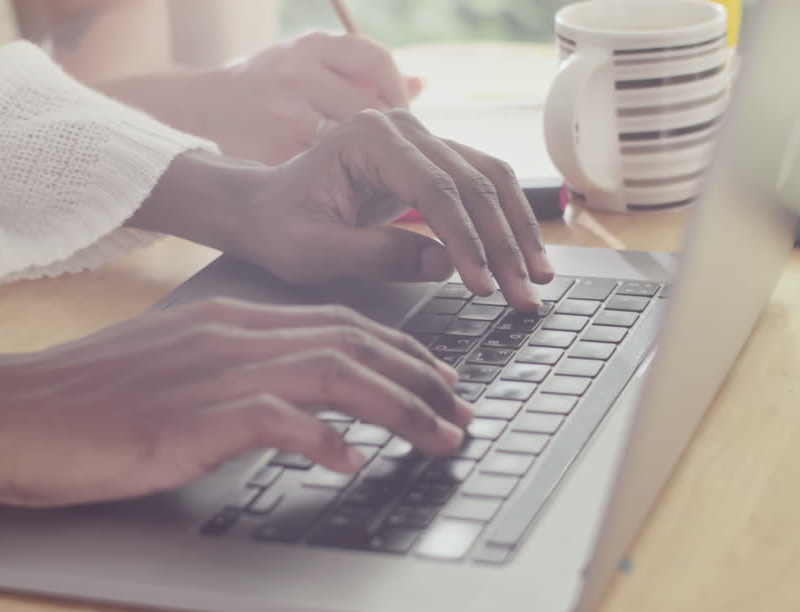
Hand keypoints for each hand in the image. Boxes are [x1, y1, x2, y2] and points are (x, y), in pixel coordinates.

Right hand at [0, 299, 469, 506]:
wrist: (3, 413)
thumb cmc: (84, 401)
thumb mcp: (174, 372)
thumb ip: (235, 376)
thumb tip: (296, 405)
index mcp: (232, 320)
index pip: (341, 323)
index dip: (402, 351)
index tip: (440, 382)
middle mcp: (233, 335)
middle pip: (354, 341)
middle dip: (422, 378)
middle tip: (464, 413)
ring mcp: (212, 372)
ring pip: (334, 372)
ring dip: (399, 406)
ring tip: (440, 437)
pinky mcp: (186, 417)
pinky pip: (273, 418)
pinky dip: (321, 437)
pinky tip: (351, 461)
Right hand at [176, 32, 422, 164]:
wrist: (204, 108)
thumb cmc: (271, 87)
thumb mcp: (313, 63)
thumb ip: (365, 75)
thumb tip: (423, 84)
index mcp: (311, 46)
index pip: (375, 61)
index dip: (399, 91)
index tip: (405, 117)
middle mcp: (296, 73)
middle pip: (370, 107)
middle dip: (392, 136)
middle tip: (404, 157)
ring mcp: (283, 114)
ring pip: (352, 143)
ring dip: (375, 162)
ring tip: (383, 174)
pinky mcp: (273, 153)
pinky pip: (328, 172)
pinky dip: (349, 181)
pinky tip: (355, 188)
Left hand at [228, 110, 556, 310]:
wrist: (261, 207)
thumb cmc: (279, 227)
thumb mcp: (316, 252)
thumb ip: (378, 256)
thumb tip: (447, 264)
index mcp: (368, 139)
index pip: (435, 189)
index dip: (466, 241)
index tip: (484, 286)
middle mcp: (403, 128)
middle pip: (474, 182)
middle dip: (504, 244)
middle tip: (523, 295)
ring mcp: (422, 140)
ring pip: (490, 179)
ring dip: (517, 232)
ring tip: (537, 280)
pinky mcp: (433, 161)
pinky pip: (482, 186)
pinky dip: (507, 223)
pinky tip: (523, 259)